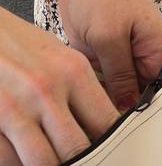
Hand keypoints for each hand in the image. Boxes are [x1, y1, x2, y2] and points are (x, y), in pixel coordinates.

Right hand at [0, 7, 118, 165]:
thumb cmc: (21, 45)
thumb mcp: (60, 56)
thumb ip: (81, 87)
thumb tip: (104, 117)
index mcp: (74, 71)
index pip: (106, 120)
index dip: (112, 142)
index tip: (115, 150)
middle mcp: (48, 90)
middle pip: (77, 147)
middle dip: (85, 159)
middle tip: (88, 161)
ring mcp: (18, 108)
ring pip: (45, 161)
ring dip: (55, 165)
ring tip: (61, 163)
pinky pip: (10, 160)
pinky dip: (20, 165)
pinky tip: (26, 160)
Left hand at [55, 0, 161, 112]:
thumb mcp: (109, 38)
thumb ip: (120, 76)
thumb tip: (129, 111)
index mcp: (161, 48)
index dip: (148, 110)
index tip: (127, 126)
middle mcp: (146, 56)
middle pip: (140, 95)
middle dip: (123, 110)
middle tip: (104, 122)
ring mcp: (124, 57)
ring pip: (118, 93)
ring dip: (104, 100)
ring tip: (92, 105)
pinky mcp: (104, 57)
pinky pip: (101, 83)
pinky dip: (92, 89)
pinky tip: (82, 95)